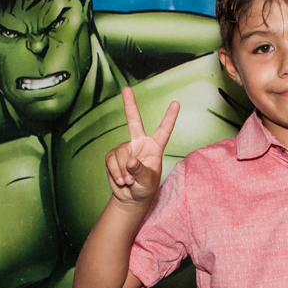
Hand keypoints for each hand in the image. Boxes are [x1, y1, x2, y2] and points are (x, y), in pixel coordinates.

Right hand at [105, 87, 179, 204]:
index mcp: (155, 148)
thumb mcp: (148, 182)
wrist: (130, 197)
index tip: (176, 103)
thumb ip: (140, 170)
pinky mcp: (113, 156)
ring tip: (127, 182)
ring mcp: (126, 149)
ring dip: (122, 170)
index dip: (169, 117)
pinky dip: (115, 172)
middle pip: (134, 121)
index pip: (163, 131)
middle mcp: (140, 144)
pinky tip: (120, 181)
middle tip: (126, 89)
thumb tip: (130, 160)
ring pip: (120, 153)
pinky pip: (111, 160)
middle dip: (129, 105)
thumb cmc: (145, 189)